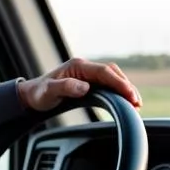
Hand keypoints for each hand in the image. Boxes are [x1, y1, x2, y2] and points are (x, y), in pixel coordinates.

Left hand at [17, 58, 140, 112]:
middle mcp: (84, 67)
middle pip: (112, 72)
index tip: (130, 95)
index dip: (119, 83)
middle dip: (126, 86)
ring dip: (125, 88)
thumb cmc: (39, 94)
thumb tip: (84, 87)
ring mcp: (87, 73)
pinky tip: (124, 100)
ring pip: (112, 77)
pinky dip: (118, 90)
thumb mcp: (49, 92)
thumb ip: (65, 87)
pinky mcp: (88, 81)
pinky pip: (108, 83)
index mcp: (78, 66)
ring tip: (135, 103)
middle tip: (137, 102)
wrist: (31, 96)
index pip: (104, 72)